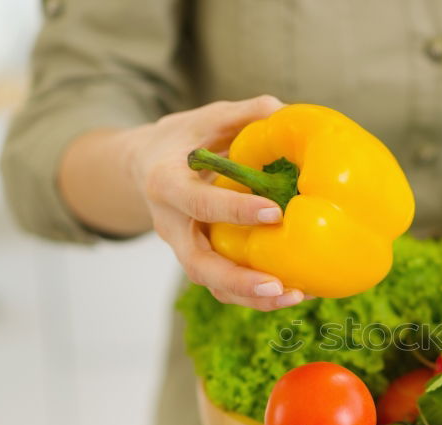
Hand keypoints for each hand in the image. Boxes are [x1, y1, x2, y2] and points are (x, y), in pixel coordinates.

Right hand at [131, 95, 306, 310]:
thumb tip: (285, 111)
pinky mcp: (200, 262)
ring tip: (295, 296)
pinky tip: (294, 293)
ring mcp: (184, 248)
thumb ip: (243, 114)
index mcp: (167, 184)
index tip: (275, 212)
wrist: (146, 167)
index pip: (199, 202)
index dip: (234, 210)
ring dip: (252, 297)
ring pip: (212, 284)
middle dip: (238, 279)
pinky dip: (255, 296)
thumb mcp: (206, 119)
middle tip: (279, 285)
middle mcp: (171, 225)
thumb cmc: (183, 140)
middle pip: (198, 265)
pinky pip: (224, 287)